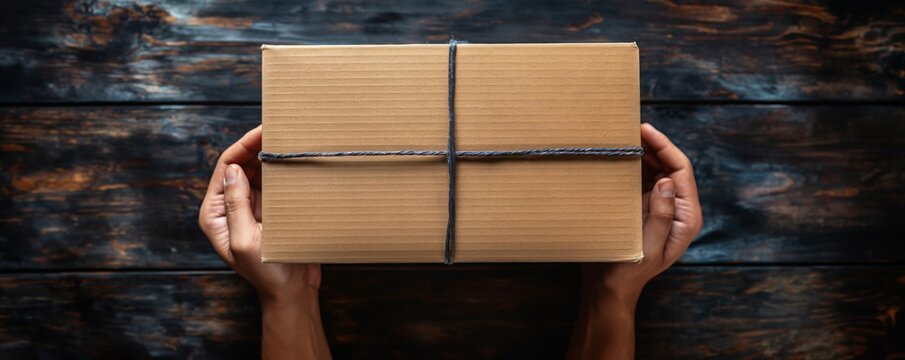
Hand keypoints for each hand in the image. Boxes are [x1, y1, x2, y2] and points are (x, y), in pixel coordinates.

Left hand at [198, 126, 330, 358]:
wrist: (293, 293)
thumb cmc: (268, 273)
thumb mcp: (246, 240)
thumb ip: (236, 204)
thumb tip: (232, 169)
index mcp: (215, 214)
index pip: (225, 168)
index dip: (242, 146)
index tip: (263, 131)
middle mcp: (229, 208)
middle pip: (241, 166)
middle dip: (257, 146)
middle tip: (280, 128)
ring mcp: (251, 208)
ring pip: (258, 172)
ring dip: (271, 156)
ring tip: (287, 138)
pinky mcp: (271, 211)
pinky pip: (273, 183)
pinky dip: (281, 170)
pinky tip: (294, 159)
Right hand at [584, 122, 702, 298]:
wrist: (609, 288)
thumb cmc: (627, 271)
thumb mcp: (646, 247)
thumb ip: (660, 215)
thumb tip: (665, 181)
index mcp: (686, 217)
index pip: (681, 170)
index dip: (665, 146)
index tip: (644, 130)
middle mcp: (677, 208)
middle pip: (669, 165)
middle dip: (653, 144)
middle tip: (630, 126)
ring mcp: (660, 207)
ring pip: (655, 169)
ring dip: (642, 152)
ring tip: (624, 135)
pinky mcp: (643, 207)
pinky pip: (642, 179)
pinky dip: (632, 165)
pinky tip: (619, 155)